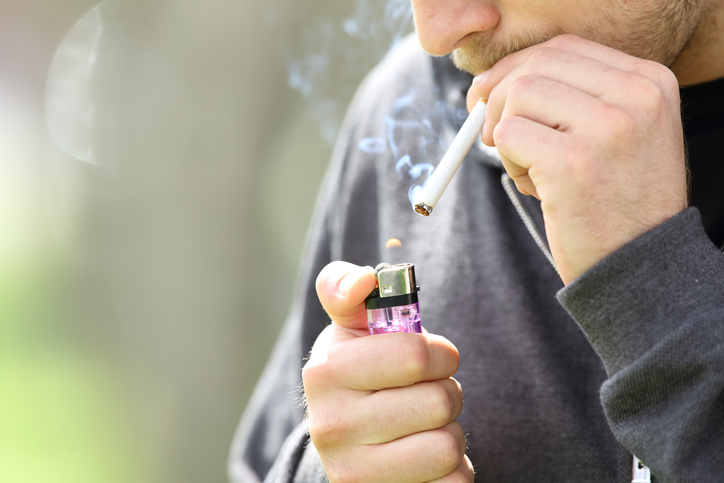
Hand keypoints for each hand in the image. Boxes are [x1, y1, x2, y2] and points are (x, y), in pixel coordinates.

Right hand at [302, 261, 472, 481]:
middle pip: (439, 401)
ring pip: (448, 446)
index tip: (430, 357)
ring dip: (449, 431)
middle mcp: (331, 426)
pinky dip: (453, 470)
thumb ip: (347, 288)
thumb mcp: (348, 325)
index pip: (415, 356)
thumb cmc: (360, 368)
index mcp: (326, 372)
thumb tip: (363, 281)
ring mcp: (353, 471)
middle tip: (424, 392)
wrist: (346, 437)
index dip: (439, 353)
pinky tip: (424, 457)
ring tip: (423, 424)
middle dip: (445, 391)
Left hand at [467, 35, 687, 283]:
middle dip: (498, 97)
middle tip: (488, 134)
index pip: (562, 48)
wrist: (639, 268)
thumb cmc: (614, 202)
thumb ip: (568, 100)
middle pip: (536, 65)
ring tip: (532, 173)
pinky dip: (508, 161)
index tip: (490, 97)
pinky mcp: (574, 161)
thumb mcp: (613, 136)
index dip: (516, 69)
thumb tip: (489, 83)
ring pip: (518, 96)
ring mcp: (608, 127)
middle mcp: (636, 95)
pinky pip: (508, 135)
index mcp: (649, 81)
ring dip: (507, 135)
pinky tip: (536, 188)